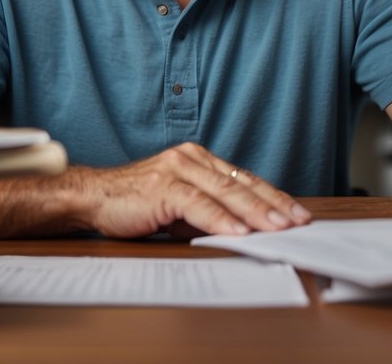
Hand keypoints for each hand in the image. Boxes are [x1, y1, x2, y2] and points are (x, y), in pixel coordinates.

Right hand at [76, 142, 311, 238]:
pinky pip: (199, 205)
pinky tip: (239, 232)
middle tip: (298, 221)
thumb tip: (241, 228)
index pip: (243, 179)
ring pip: (225, 192)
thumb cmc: (134, 202)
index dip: (272, 196)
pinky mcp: (164, 186)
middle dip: (273, 205)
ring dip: (255, 213)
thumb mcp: (178, 204)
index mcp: (198, 159)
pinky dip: (221, 221)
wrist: (93, 197)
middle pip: (241, 183)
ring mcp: (177, 170)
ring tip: (277, 228)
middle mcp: (191, 158)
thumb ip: (206, 210)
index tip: (296, 212)